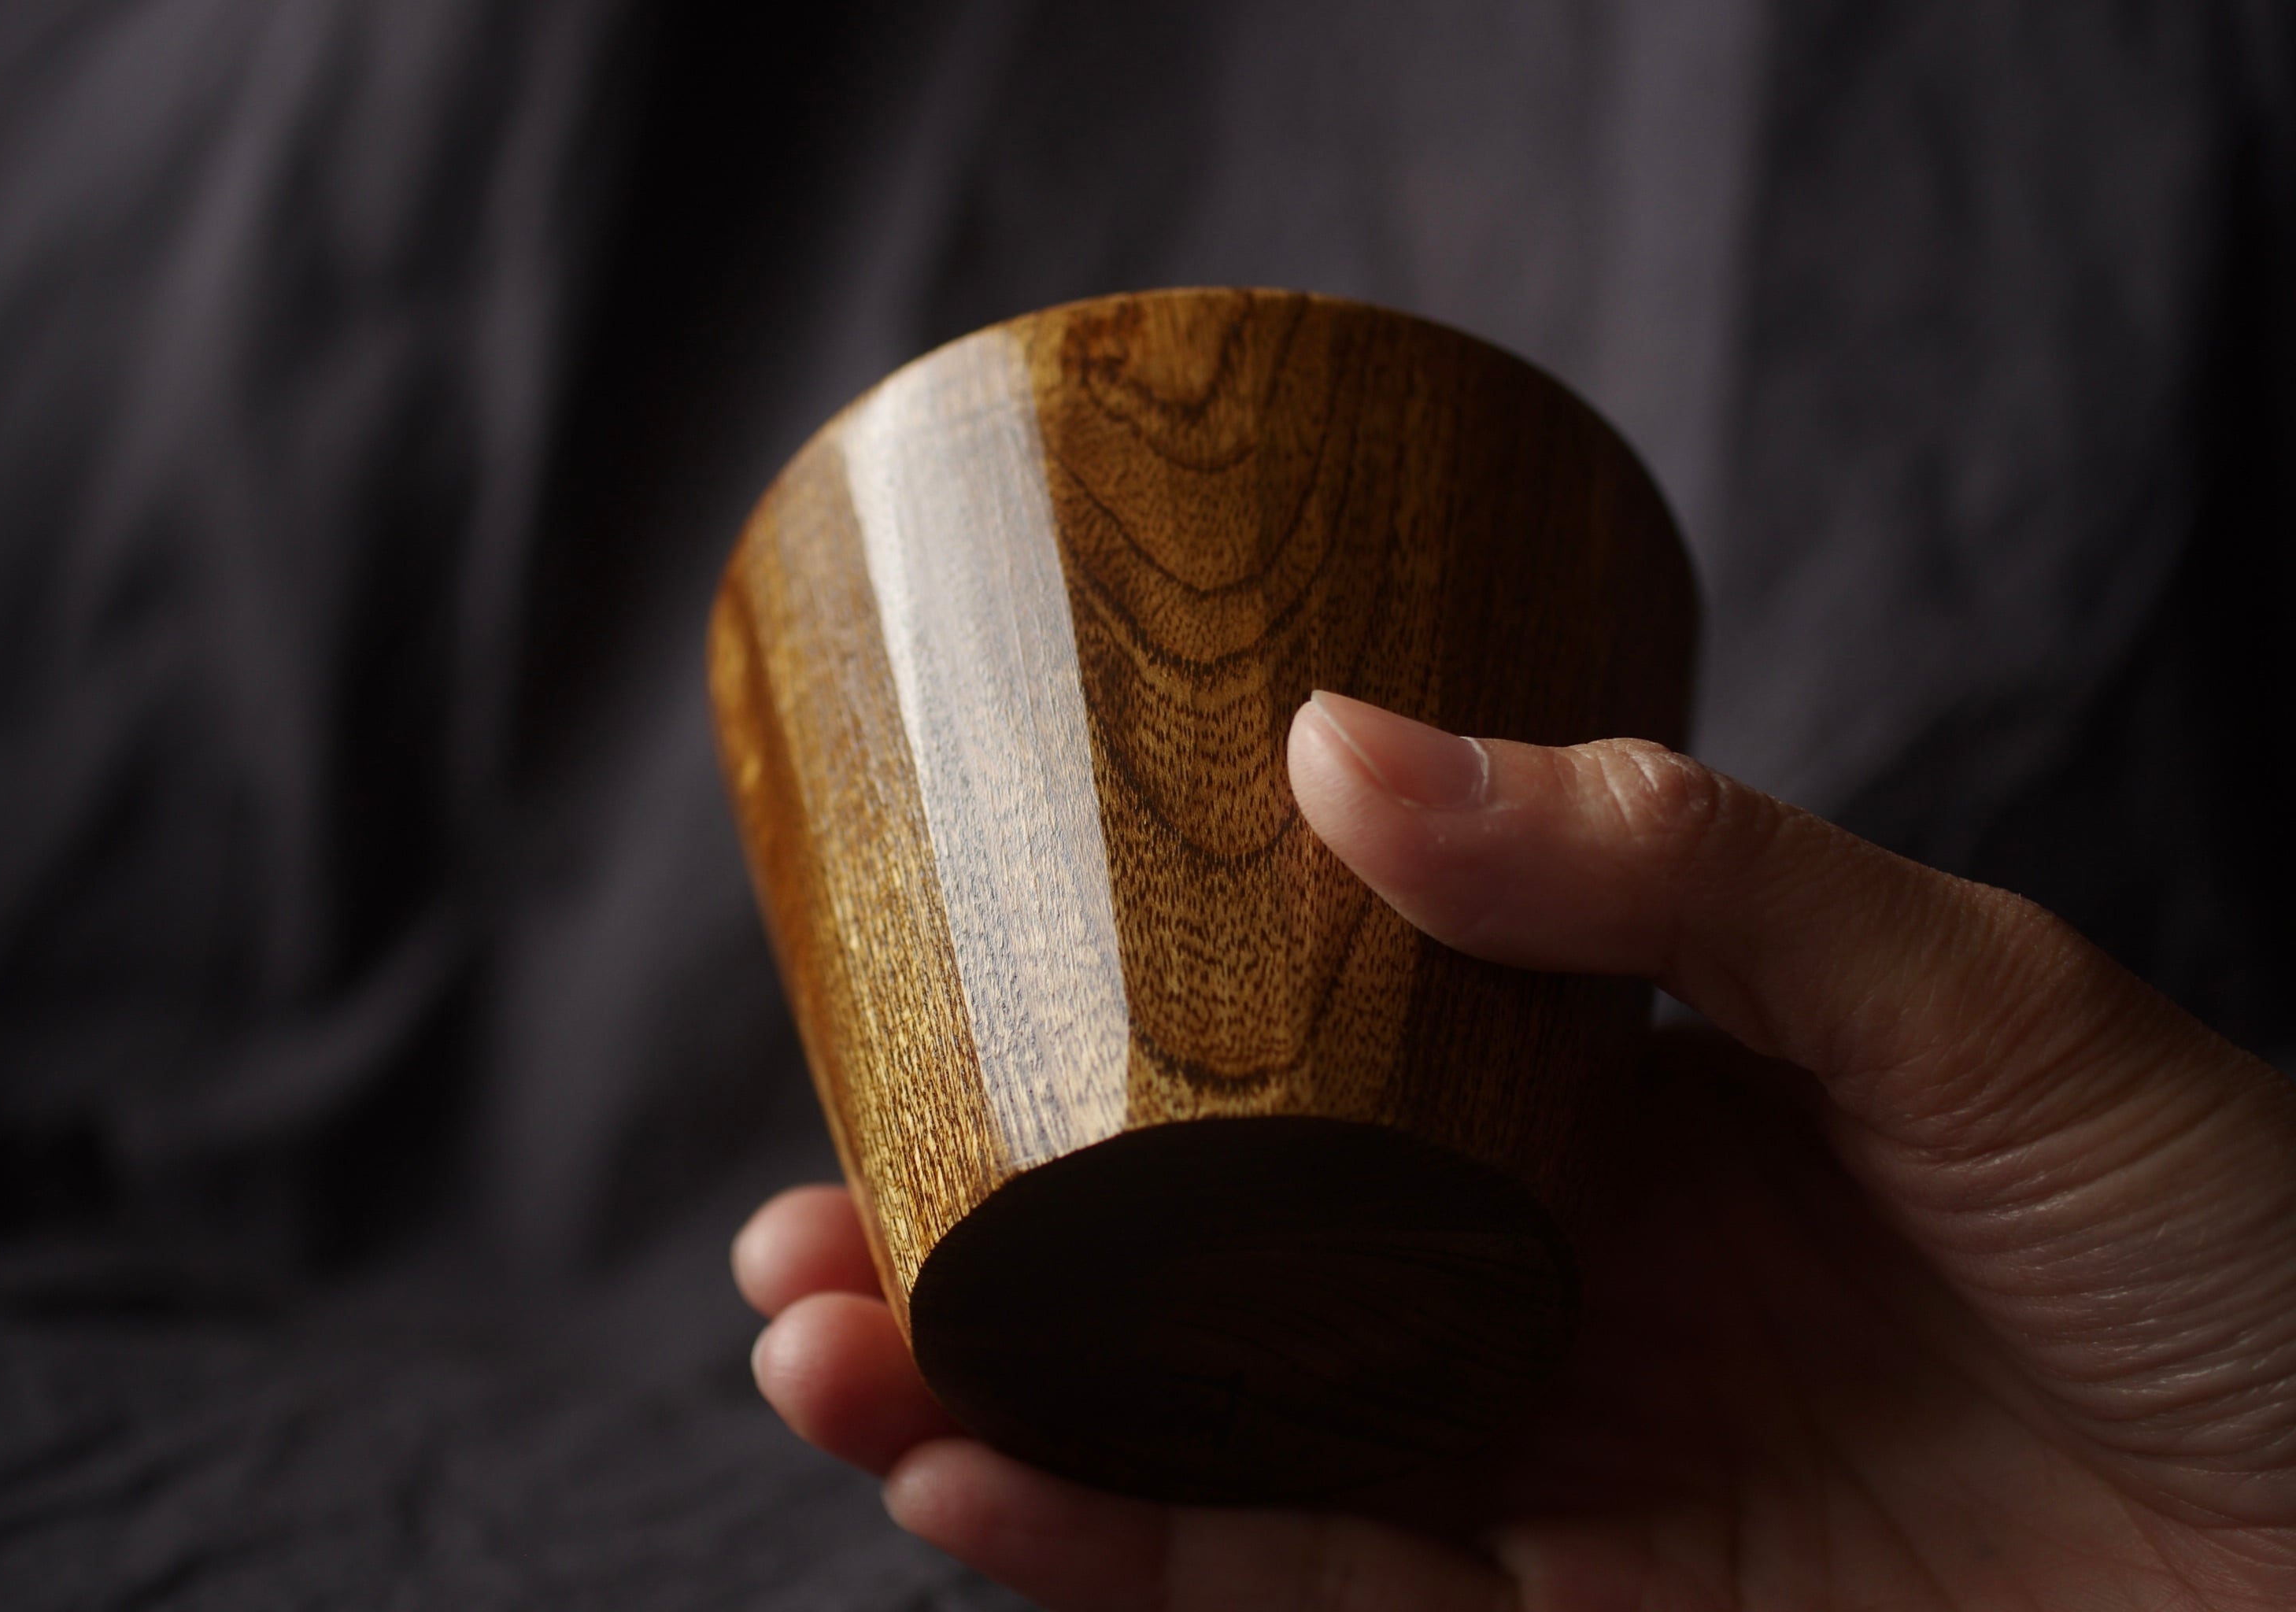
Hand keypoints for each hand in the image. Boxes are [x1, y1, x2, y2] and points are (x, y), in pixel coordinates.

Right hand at [733, 691, 2295, 1608]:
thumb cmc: (2240, 1246)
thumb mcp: (1962, 989)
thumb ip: (1660, 863)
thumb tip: (1337, 736)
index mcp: (1612, 1111)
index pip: (1309, 1069)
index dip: (1117, 1048)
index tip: (935, 1002)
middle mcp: (1546, 1292)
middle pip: (1213, 1277)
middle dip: (992, 1256)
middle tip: (796, 1215)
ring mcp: (1550, 1472)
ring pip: (1212, 1451)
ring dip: (1001, 1413)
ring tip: (817, 1336)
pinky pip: (1312, 1595)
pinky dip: (1134, 1556)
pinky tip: (979, 1493)